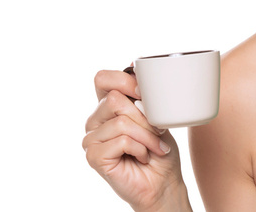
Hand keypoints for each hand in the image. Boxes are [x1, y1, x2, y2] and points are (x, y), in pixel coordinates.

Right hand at [83, 69, 190, 210]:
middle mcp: (96, 119)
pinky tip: (143, 156)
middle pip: (114, 99)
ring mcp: (92, 138)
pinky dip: (140, 148)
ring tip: (154, 147)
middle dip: (144, 116)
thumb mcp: (157, 117)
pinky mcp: (94, 155)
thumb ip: (144, 98)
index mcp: (109, 105)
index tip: (145, 94)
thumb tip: (136, 74)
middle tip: (157, 131)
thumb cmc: (160, 149)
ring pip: (121, 121)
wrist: (163, 182)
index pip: (103, 78)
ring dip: (147, 135)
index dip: (124, 81)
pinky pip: (121, 140)